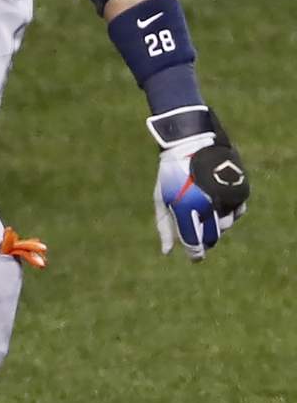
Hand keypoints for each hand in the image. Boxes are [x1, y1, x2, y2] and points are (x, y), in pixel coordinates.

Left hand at [149, 106, 250, 261]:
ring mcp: (226, 197)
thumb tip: (167, 252)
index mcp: (186, 207)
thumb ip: (165, 226)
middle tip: (199, 241)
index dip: (195, 253)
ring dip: (217, 226)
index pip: (194, 241)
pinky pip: (238, 211)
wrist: (193, 143)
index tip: (195, 259)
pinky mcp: (239, 190)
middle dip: (205, 241)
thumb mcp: (162, 198)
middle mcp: (209, 205)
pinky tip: (219, 208)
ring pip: (226, 225)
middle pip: (211, 236)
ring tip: (206, 216)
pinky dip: (230, 214)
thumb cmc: (172, 173)